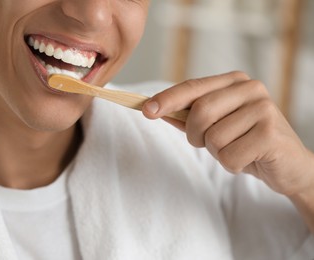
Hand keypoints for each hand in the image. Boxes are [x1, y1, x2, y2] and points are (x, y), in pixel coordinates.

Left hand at [142, 71, 313, 196]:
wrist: (288, 165)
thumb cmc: (246, 142)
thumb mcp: (216, 127)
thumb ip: (188, 117)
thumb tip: (155, 109)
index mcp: (234, 82)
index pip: (193, 87)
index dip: (167, 99)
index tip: (146, 110)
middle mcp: (250, 89)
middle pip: (200, 112)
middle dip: (196, 136)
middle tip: (207, 144)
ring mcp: (263, 108)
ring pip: (213, 138)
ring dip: (217, 153)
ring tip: (236, 150)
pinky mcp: (270, 132)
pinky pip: (228, 157)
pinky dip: (232, 165)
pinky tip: (248, 159)